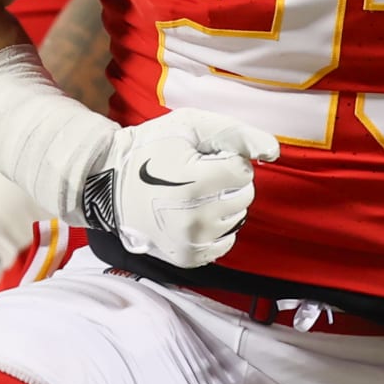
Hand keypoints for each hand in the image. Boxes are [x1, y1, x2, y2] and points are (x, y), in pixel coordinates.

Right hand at [80, 107, 279, 268]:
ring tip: (193, 194)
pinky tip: (194, 215)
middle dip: (228, 181)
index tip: (201, 158)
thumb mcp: (189, 126)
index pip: (243, 170)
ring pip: (237, 217)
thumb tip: (273, 152)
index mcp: (194, 183)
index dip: (226, 158)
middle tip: (197, 174)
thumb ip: (235, 133)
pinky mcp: (187, 258)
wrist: (109, 184)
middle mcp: (195, 219)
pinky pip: (226, 242)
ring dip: (224, 203)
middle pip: (244, 195)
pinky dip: (217, 228)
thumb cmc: (151, 148)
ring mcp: (191, 242)